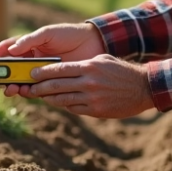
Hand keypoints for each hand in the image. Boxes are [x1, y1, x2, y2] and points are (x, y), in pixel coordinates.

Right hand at [0, 23, 106, 97]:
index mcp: (29, 45)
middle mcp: (32, 60)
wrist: (93, 44)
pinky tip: (25, 91)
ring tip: (10, 88)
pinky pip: (36, 89)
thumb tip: (12, 50)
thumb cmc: (69, 34)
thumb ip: (30, 40)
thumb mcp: (48, 33)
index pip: (8, 50)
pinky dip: (28, 92)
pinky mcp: (51, 83)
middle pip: (11, 69)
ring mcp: (41, 72)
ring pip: (21, 81)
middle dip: (1, 75)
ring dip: (13, 86)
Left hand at [18, 55, 155, 118]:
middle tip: (28, 88)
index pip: (59, 69)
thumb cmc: (121, 71)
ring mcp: (92, 98)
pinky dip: (65, 105)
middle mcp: (88, 82)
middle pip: (57, 85)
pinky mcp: (96, 110)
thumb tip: (64, 70)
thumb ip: (83, 64)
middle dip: (40, 87)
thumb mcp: (103, 60)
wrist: (142, 88)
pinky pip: (74, 108)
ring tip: (40, 97)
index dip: (43, 72)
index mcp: (89, 67)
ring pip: (63, 99)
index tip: (31, 73)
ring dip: (49, 99)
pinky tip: (60, 103)